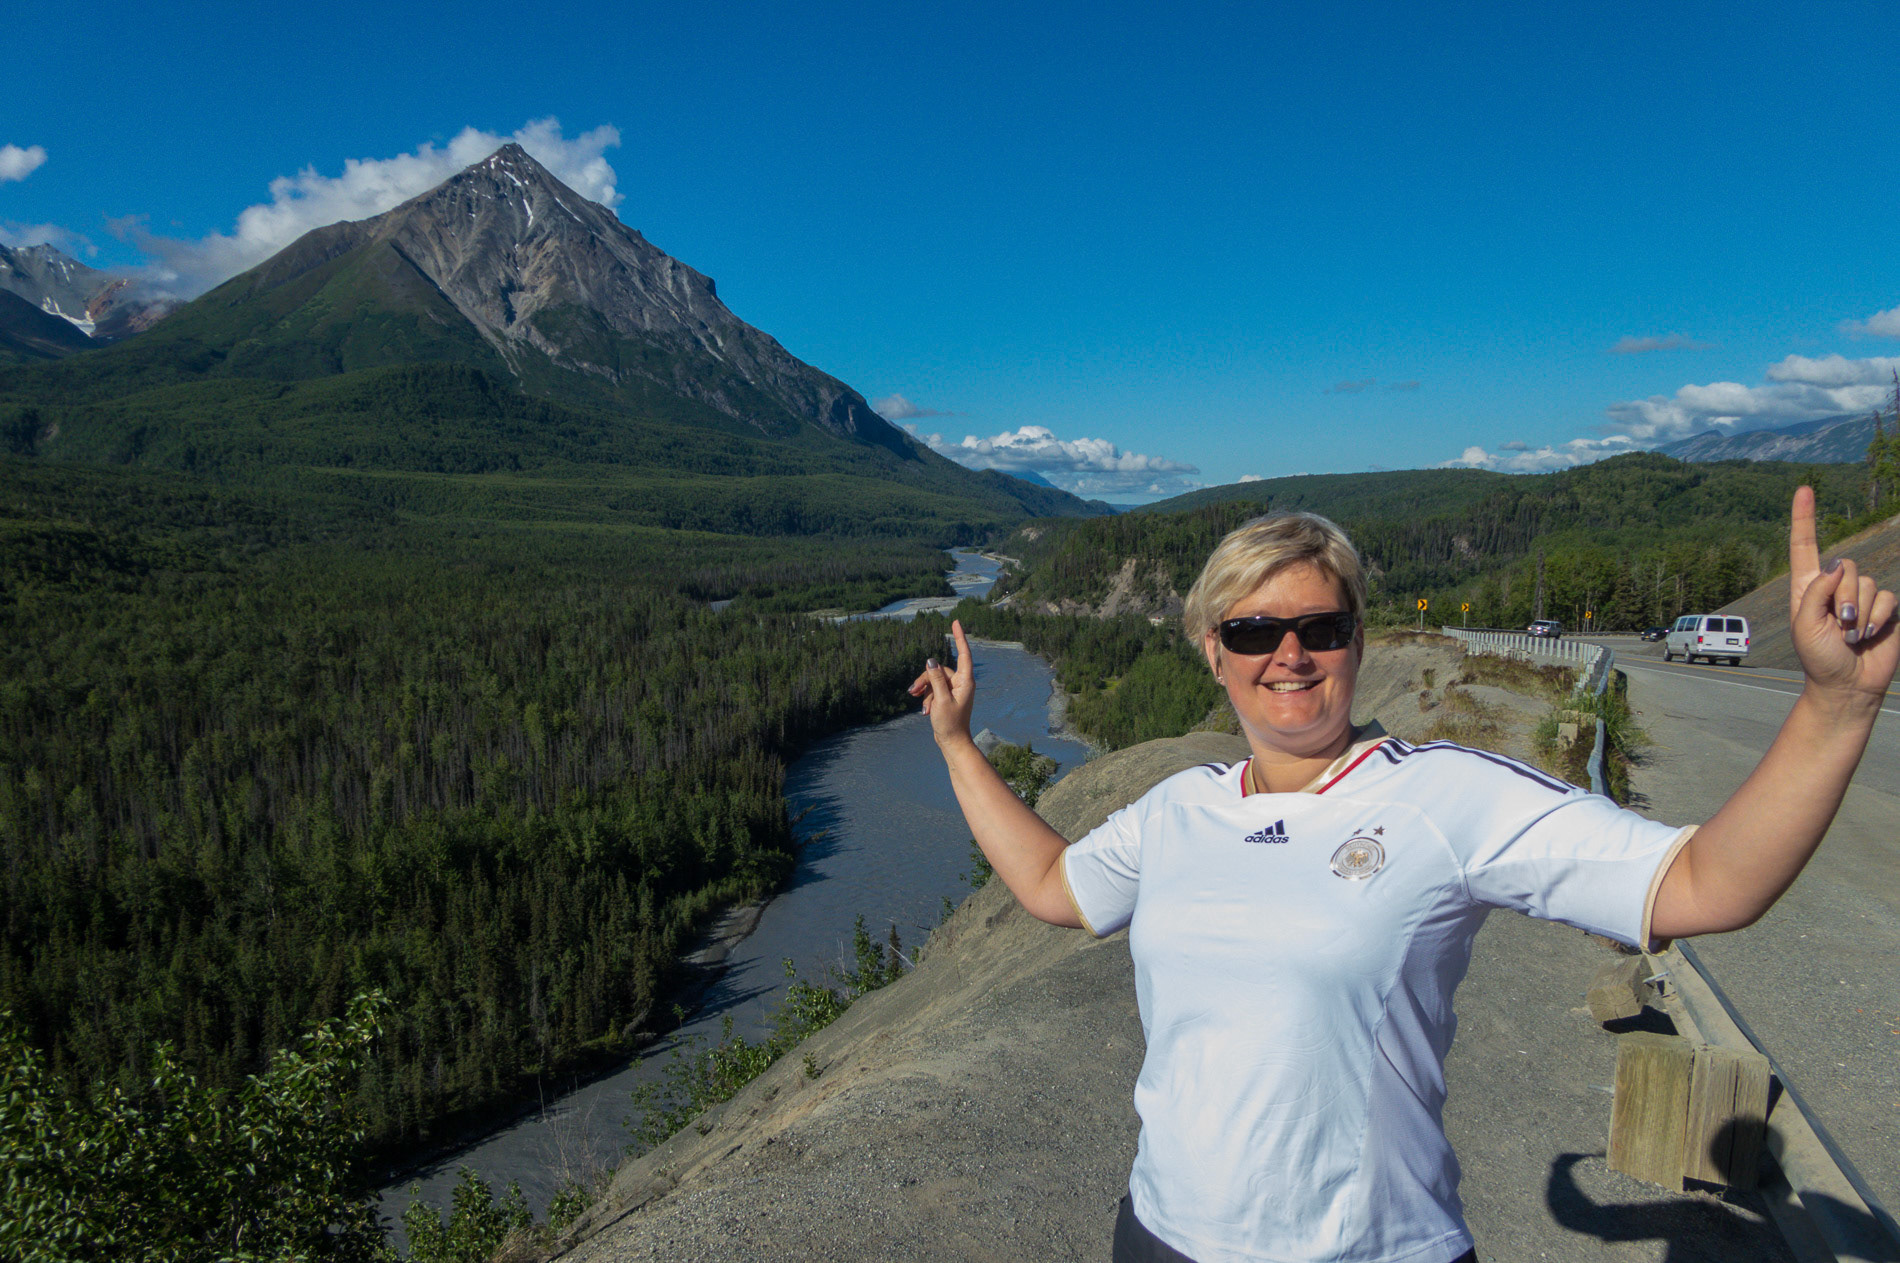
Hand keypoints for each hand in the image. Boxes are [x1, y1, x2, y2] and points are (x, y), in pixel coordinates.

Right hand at [907, 619, 976, 748]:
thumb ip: (935, 679)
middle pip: (938, 670)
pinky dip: (926, 698)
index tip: (956, 622)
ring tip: (919, 705)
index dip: (959, 637)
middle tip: (912, 692)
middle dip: (925, 680)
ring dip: (924, 691)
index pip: (963, 654)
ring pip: (933, 680)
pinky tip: (924, 711)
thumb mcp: (940, 700)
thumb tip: (931, 660)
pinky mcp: (946, 696)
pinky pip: (933, 689)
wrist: (952, 742)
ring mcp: (953, 690)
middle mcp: (961, 683)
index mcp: (965, 681)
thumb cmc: (950, 723)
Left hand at [1788, 486, 1899, 699]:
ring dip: (1860, 613)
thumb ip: (1818, 591)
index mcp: (1808, 587)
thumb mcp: (1806, 625)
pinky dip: (1879, 618)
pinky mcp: (1886, 608)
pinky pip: (1888, 598)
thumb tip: (1838, 564)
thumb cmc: (1819, 658)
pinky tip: (1870, 635)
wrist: (1847, 684)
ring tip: (1851, 635)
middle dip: (1843, 597)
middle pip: (1846, 565)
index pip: (1805, 546)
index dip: (1804, 518)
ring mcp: (1862, 596)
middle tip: (1838, 626)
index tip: (1804, 488)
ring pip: (1868, 582)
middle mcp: (1835, 586)